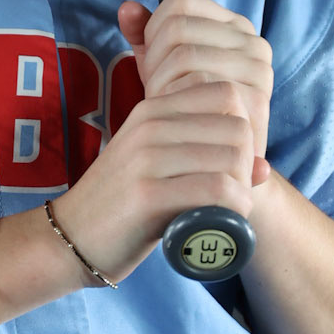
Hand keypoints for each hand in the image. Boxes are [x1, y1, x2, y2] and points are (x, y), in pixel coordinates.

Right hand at [49, 0, 273, 284]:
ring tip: (228, 210)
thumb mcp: (158, 167)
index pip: (225, 93)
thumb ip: (204, 157)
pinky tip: (227, 221)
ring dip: (243, 189)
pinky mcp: (147, 195)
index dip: (242, 128)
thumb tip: (264, 167)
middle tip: (234, 194)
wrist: (70, 239)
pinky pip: (216, 189)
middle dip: (246, 163)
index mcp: (152, 109)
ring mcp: (146, 158)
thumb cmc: (124, 206)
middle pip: (236, 127)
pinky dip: (234, 208)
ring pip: (231, 157)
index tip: (233, 164)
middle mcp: (149, 125)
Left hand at [117, 0, 273, 162]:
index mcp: (235, 27)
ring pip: (184, 53)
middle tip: (155, 92)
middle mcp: (254, 43)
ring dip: (162, 82)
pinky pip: (199, 84)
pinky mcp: (256, 101)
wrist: (217, 168)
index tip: (153, 64)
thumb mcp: (162, 69)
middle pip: (177, 27)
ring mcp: (259, 71)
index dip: (154, 31)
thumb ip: (145, 36)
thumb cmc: (187, 113)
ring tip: (165, 106)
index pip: (180, 1)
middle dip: (154, 61)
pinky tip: (172, 118)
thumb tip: (127, 9)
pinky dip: (176, 100)